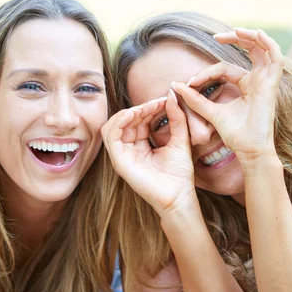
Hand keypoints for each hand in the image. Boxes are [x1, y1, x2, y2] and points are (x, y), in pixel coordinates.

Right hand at [102, 90, 195, 214]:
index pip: (137, 120)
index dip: (148, 107)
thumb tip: (171, 95)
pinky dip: (120, 122)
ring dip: (127, 113)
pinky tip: (135, 114)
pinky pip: (111, 136)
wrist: (179, 196)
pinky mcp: (119, 161)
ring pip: (113, 125)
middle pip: (125, 120)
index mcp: (140, 145)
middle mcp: (128, 149)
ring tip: (144, 108)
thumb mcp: (180, 139)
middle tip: (158, 102)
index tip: (164, 100)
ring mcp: (122, 156)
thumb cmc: (180, 173)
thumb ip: (176, 118)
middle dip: (140, 108)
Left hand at [172, 28, 283, 161]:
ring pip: (264, 48)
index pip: (224, 69)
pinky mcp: (272, 84)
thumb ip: (195, 99)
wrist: (249, 150)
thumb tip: (176, 85)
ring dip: (251, 36)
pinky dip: (268, 43)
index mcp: (246, 85)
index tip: (190, 83)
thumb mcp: (210, 112)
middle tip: (217, 36)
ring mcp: (266, 81)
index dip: (206, 73)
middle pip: (250, 50)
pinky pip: (276, 57)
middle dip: (235, 38)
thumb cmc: (235, 135)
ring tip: (235, 31)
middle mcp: (257, 80)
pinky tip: (254, 35)